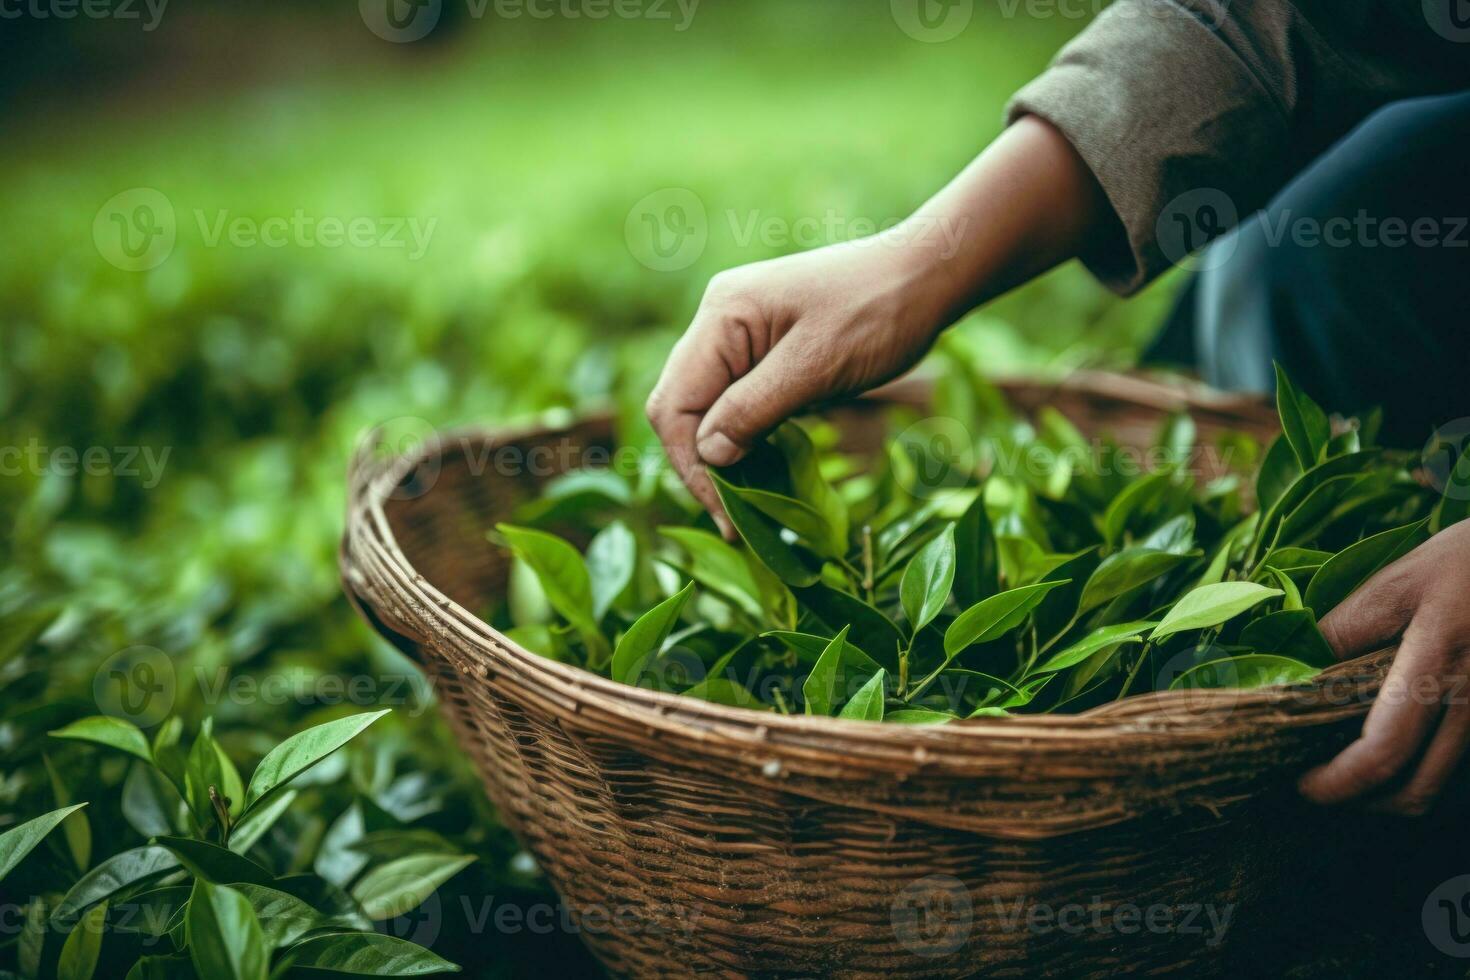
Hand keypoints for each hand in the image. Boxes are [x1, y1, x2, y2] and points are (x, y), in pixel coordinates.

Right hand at [644, 235, 950, 535]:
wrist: (928, 275)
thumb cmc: (879, 312)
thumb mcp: (816, 366)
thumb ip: (754, 408)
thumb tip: (708, 455)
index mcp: (722, 316)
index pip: (675, 402)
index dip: (691, 463)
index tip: (726, 514)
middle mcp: (720, 321)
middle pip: (683, 406)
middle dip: (702, 466)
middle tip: (735, 523)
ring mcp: (742, 334)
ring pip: (709, 408)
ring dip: (724, 457)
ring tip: (748, 507)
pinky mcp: (767, 350)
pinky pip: (739, 401)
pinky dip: (747, 439)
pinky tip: (765, 472)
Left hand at [1300, 518, 1469, 814]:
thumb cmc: (1466, 560)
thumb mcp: (1397, 582)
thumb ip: (1346, 628)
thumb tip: (1296, 669)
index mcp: (1437, 668)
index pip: (1384, 751)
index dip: (1339, 782)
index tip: (1302, 785)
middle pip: (1416, 790)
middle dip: (1361, 802)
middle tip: (1318, 785)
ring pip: (1439, 781)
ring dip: (1389, 790)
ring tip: (1344, 767)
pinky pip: (1455, 760)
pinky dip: (1418, 768)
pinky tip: (1389, 747)